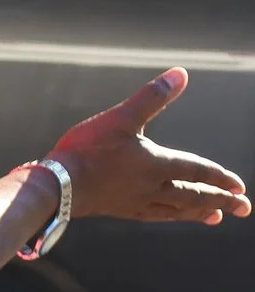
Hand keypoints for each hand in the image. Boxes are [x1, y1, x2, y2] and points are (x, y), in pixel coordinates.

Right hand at [53, 68, 250, 224]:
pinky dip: (171, 217)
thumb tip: (181, 74)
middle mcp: (152, 187)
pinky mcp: (119, 210)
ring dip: (200, 213)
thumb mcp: (120, 118)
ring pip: (177, 210)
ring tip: (216, 217)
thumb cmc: (86, 151)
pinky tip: (173, 217)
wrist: (55, 186)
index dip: (221, 178)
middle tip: (244, 208)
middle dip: (221, 201)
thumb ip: (152, 97)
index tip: (241, 187)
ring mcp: (136, 201)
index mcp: (157, 164)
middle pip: (195, 196)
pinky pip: (155, 216)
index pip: (198, 172)